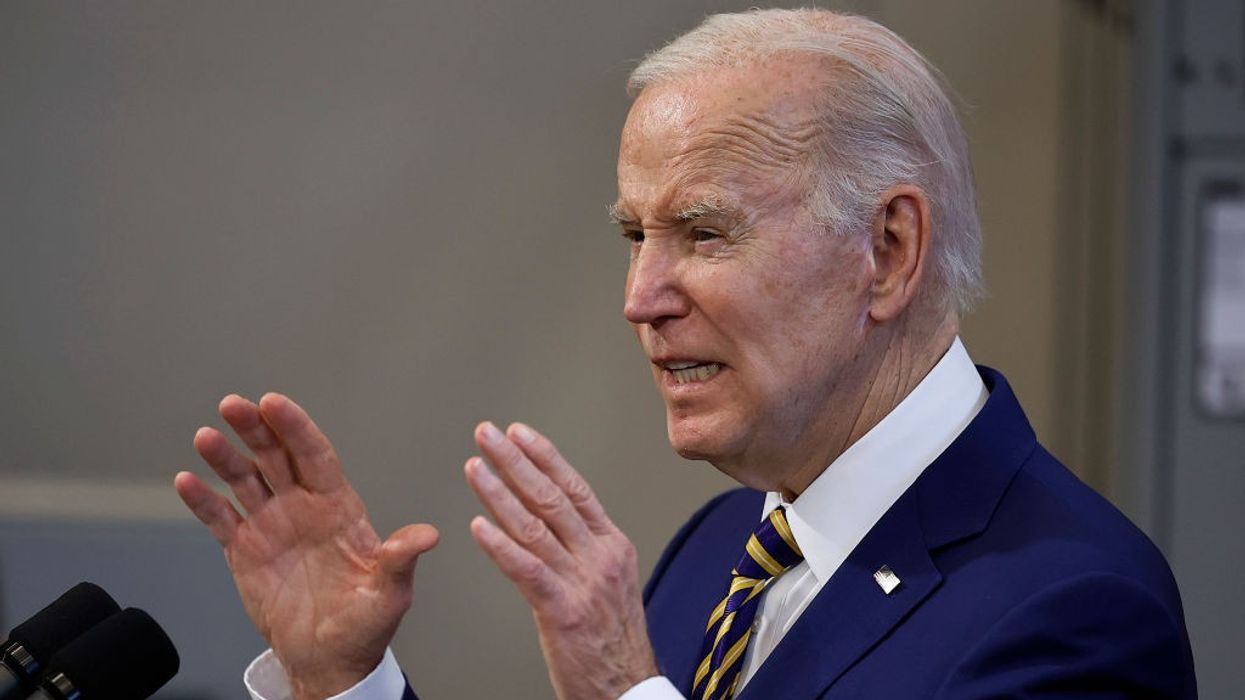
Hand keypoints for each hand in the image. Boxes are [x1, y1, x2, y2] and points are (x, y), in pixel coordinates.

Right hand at [174, 393, 438, 699]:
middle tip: (234, 405)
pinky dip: (202, 500)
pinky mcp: (245, 551)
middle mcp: (303, 508)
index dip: (295, 428)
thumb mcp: (390, 593)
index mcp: (338, 508)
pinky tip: (186, 480)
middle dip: (256, 429)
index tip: (274, 403)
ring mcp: (272, 526)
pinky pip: (220, 519)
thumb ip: (400, 559)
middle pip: (276, 457)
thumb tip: (428, 536)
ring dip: (224, 457)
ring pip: (244, 480)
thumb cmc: (366, 624)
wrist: (330, 660)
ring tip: (206, 436)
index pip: (314, 456)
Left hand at [466, 421, 658, 699]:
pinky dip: (500, 545)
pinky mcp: (564, 611)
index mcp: (613, 545)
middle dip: (516, 461)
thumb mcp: (610, 583)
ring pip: (534, 526)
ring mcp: (583, 582)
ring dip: (499, 492)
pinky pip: (527, 570)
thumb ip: (585, 550)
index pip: (576, 489)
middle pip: (552, 497)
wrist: (630, 689)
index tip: (520, 433)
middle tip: (488, 435)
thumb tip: (555, 522)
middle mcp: (600, 557)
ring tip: (476, 468)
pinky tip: (479, 526)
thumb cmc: (615, 642)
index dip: (545, 457)